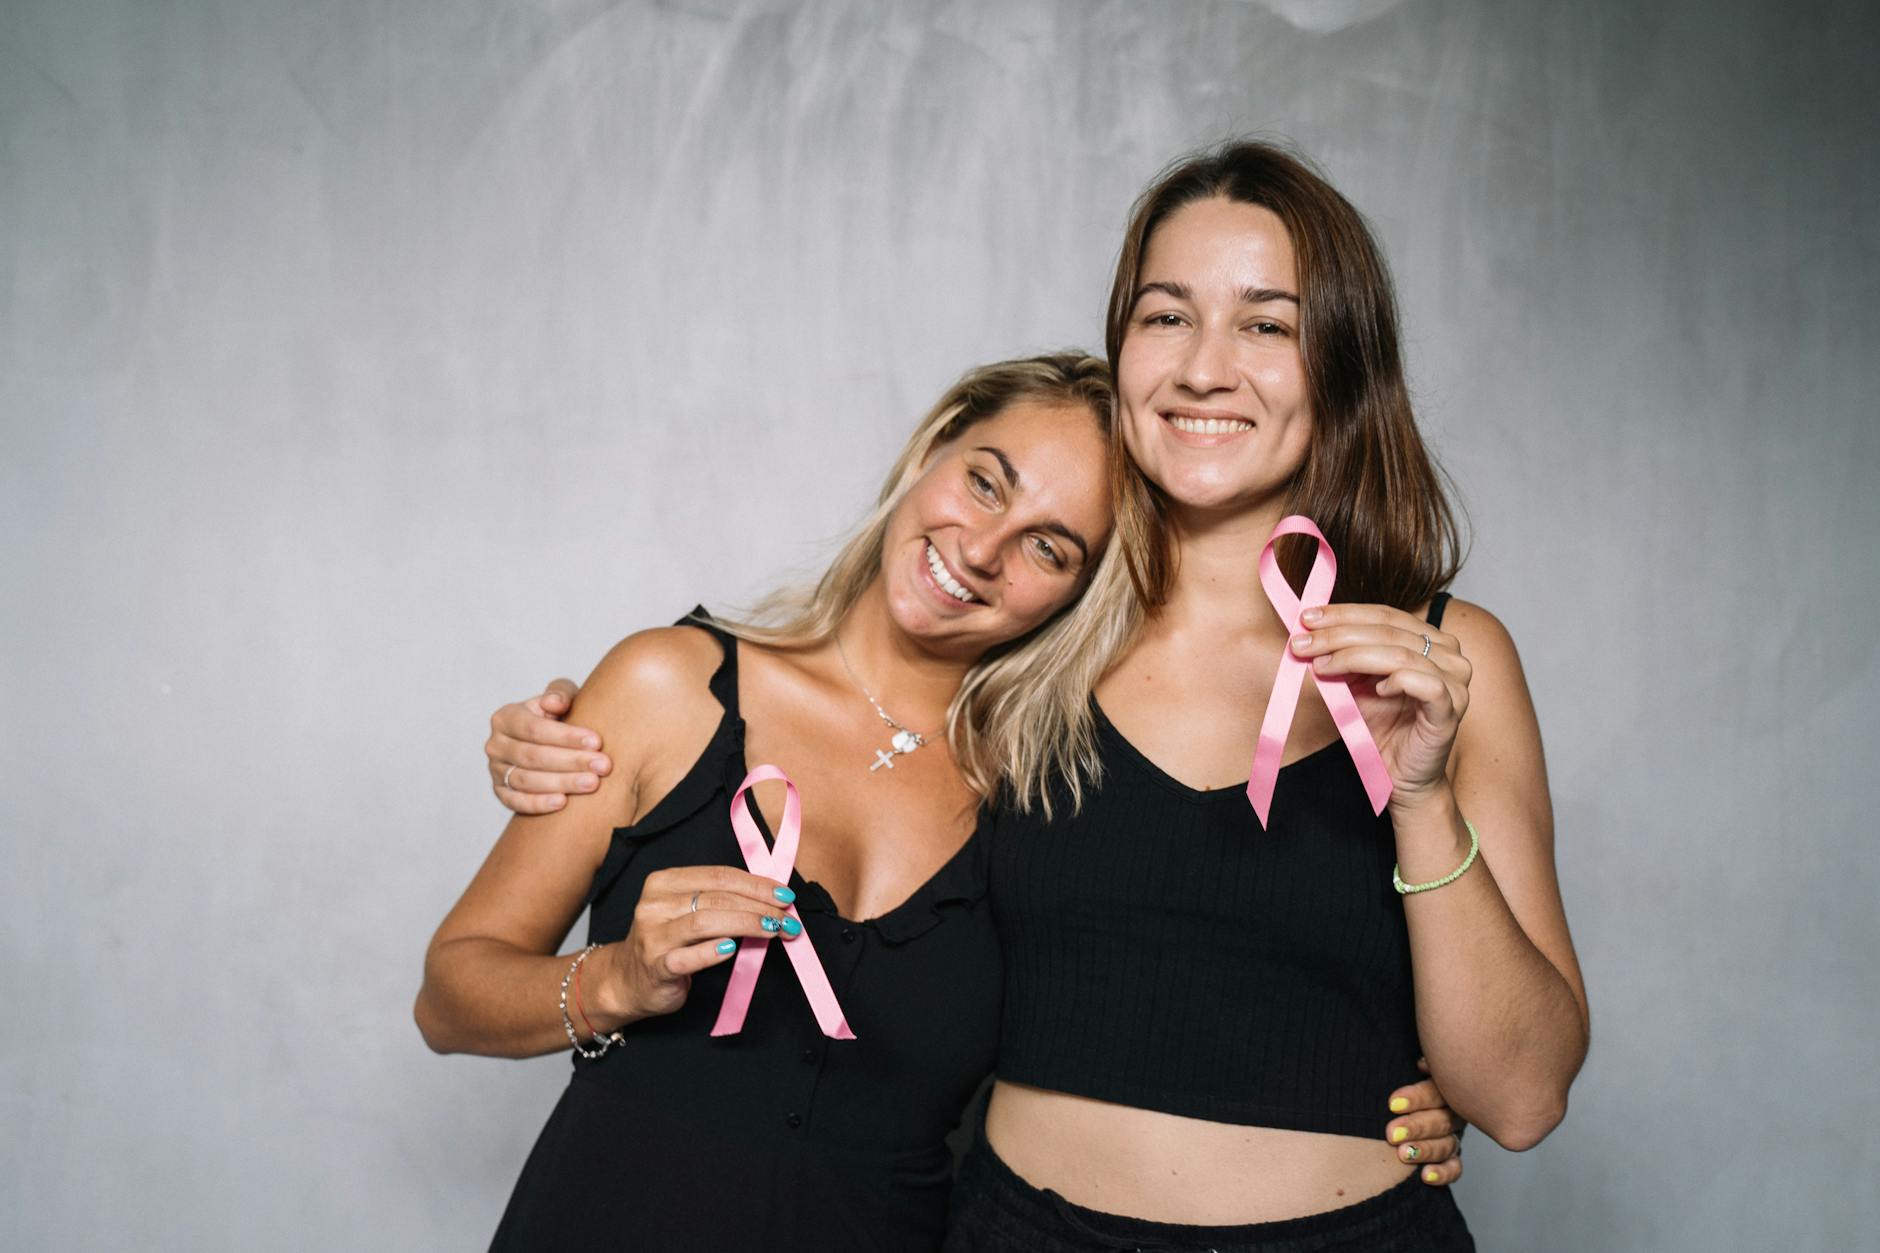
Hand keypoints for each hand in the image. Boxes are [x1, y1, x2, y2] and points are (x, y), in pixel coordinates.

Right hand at [486, 679, 611, 813]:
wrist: (549, 741)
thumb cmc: (558, 716)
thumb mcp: (560, 699)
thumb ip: (559, 694)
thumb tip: (555, 702)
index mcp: (506, 718)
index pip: (535, 729)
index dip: (566, 736)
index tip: (597, 742)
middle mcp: (496, 744)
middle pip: (533, 756)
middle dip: (571, 761)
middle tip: (602, 766)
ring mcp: (496, 770)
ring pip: (526, 780)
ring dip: (561, 783)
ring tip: (592, 783)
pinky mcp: (501, 792)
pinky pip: (516, 802)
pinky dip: (538, 803)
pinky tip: (563, 803)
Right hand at [595, 866, 803, 1024]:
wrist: (627, 981)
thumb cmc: (668, 942)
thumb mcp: (687, 912)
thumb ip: (720, 901)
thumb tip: (771, 898)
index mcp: (664, 882)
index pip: (718, 875)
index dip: (756, 883)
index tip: (785, 894)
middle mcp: (655, 905)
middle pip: (716, 897)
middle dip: (759, 905)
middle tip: (787, 917)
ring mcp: (653, 935)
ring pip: (705, 922)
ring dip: (746, 924)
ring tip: (774, 930)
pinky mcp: (655, 966)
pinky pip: (687, 957)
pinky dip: (713, 952)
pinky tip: (733, 950)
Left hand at [1290, 603, 1471, 805]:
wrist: (1400, 777)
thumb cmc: (1382, 728)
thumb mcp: (1356, 684)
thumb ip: (1342, 656)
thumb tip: (1307, 632)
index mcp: (1430, 640)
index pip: (1385, 615)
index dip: (1344, 613)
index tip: (1306, 617)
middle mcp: (1448, 655)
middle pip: (1389, 630)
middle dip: (1338, 634)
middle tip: (1302, 642)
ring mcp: (1455, 682)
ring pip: (1401, 653)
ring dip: (1353, 656)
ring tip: (1321, 666)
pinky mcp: (1451, 709)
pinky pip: (1425, 684)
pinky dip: (1396, 681)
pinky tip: (1374, 690)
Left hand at [1385, 1058, 1466, 1185]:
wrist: (1389, 1101)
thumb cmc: (1392, 1077)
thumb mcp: (1401, 1066)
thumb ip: (1420, 1065)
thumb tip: (1423, 1064)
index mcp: (1446, 1085)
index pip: (1437, 1091)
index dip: (1417, 1098)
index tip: (1393, 1104)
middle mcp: (1453, 1110)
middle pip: (1442, 1120)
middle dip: (1416, 1127)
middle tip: (1392, 1133)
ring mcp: (1453, 1135)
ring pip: (1447, 1145)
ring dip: (1425, 1150)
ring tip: (1402, 1154)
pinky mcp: (1450, 1158)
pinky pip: (1453, 1168)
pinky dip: (1442, 1173)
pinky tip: (1426, 1176)